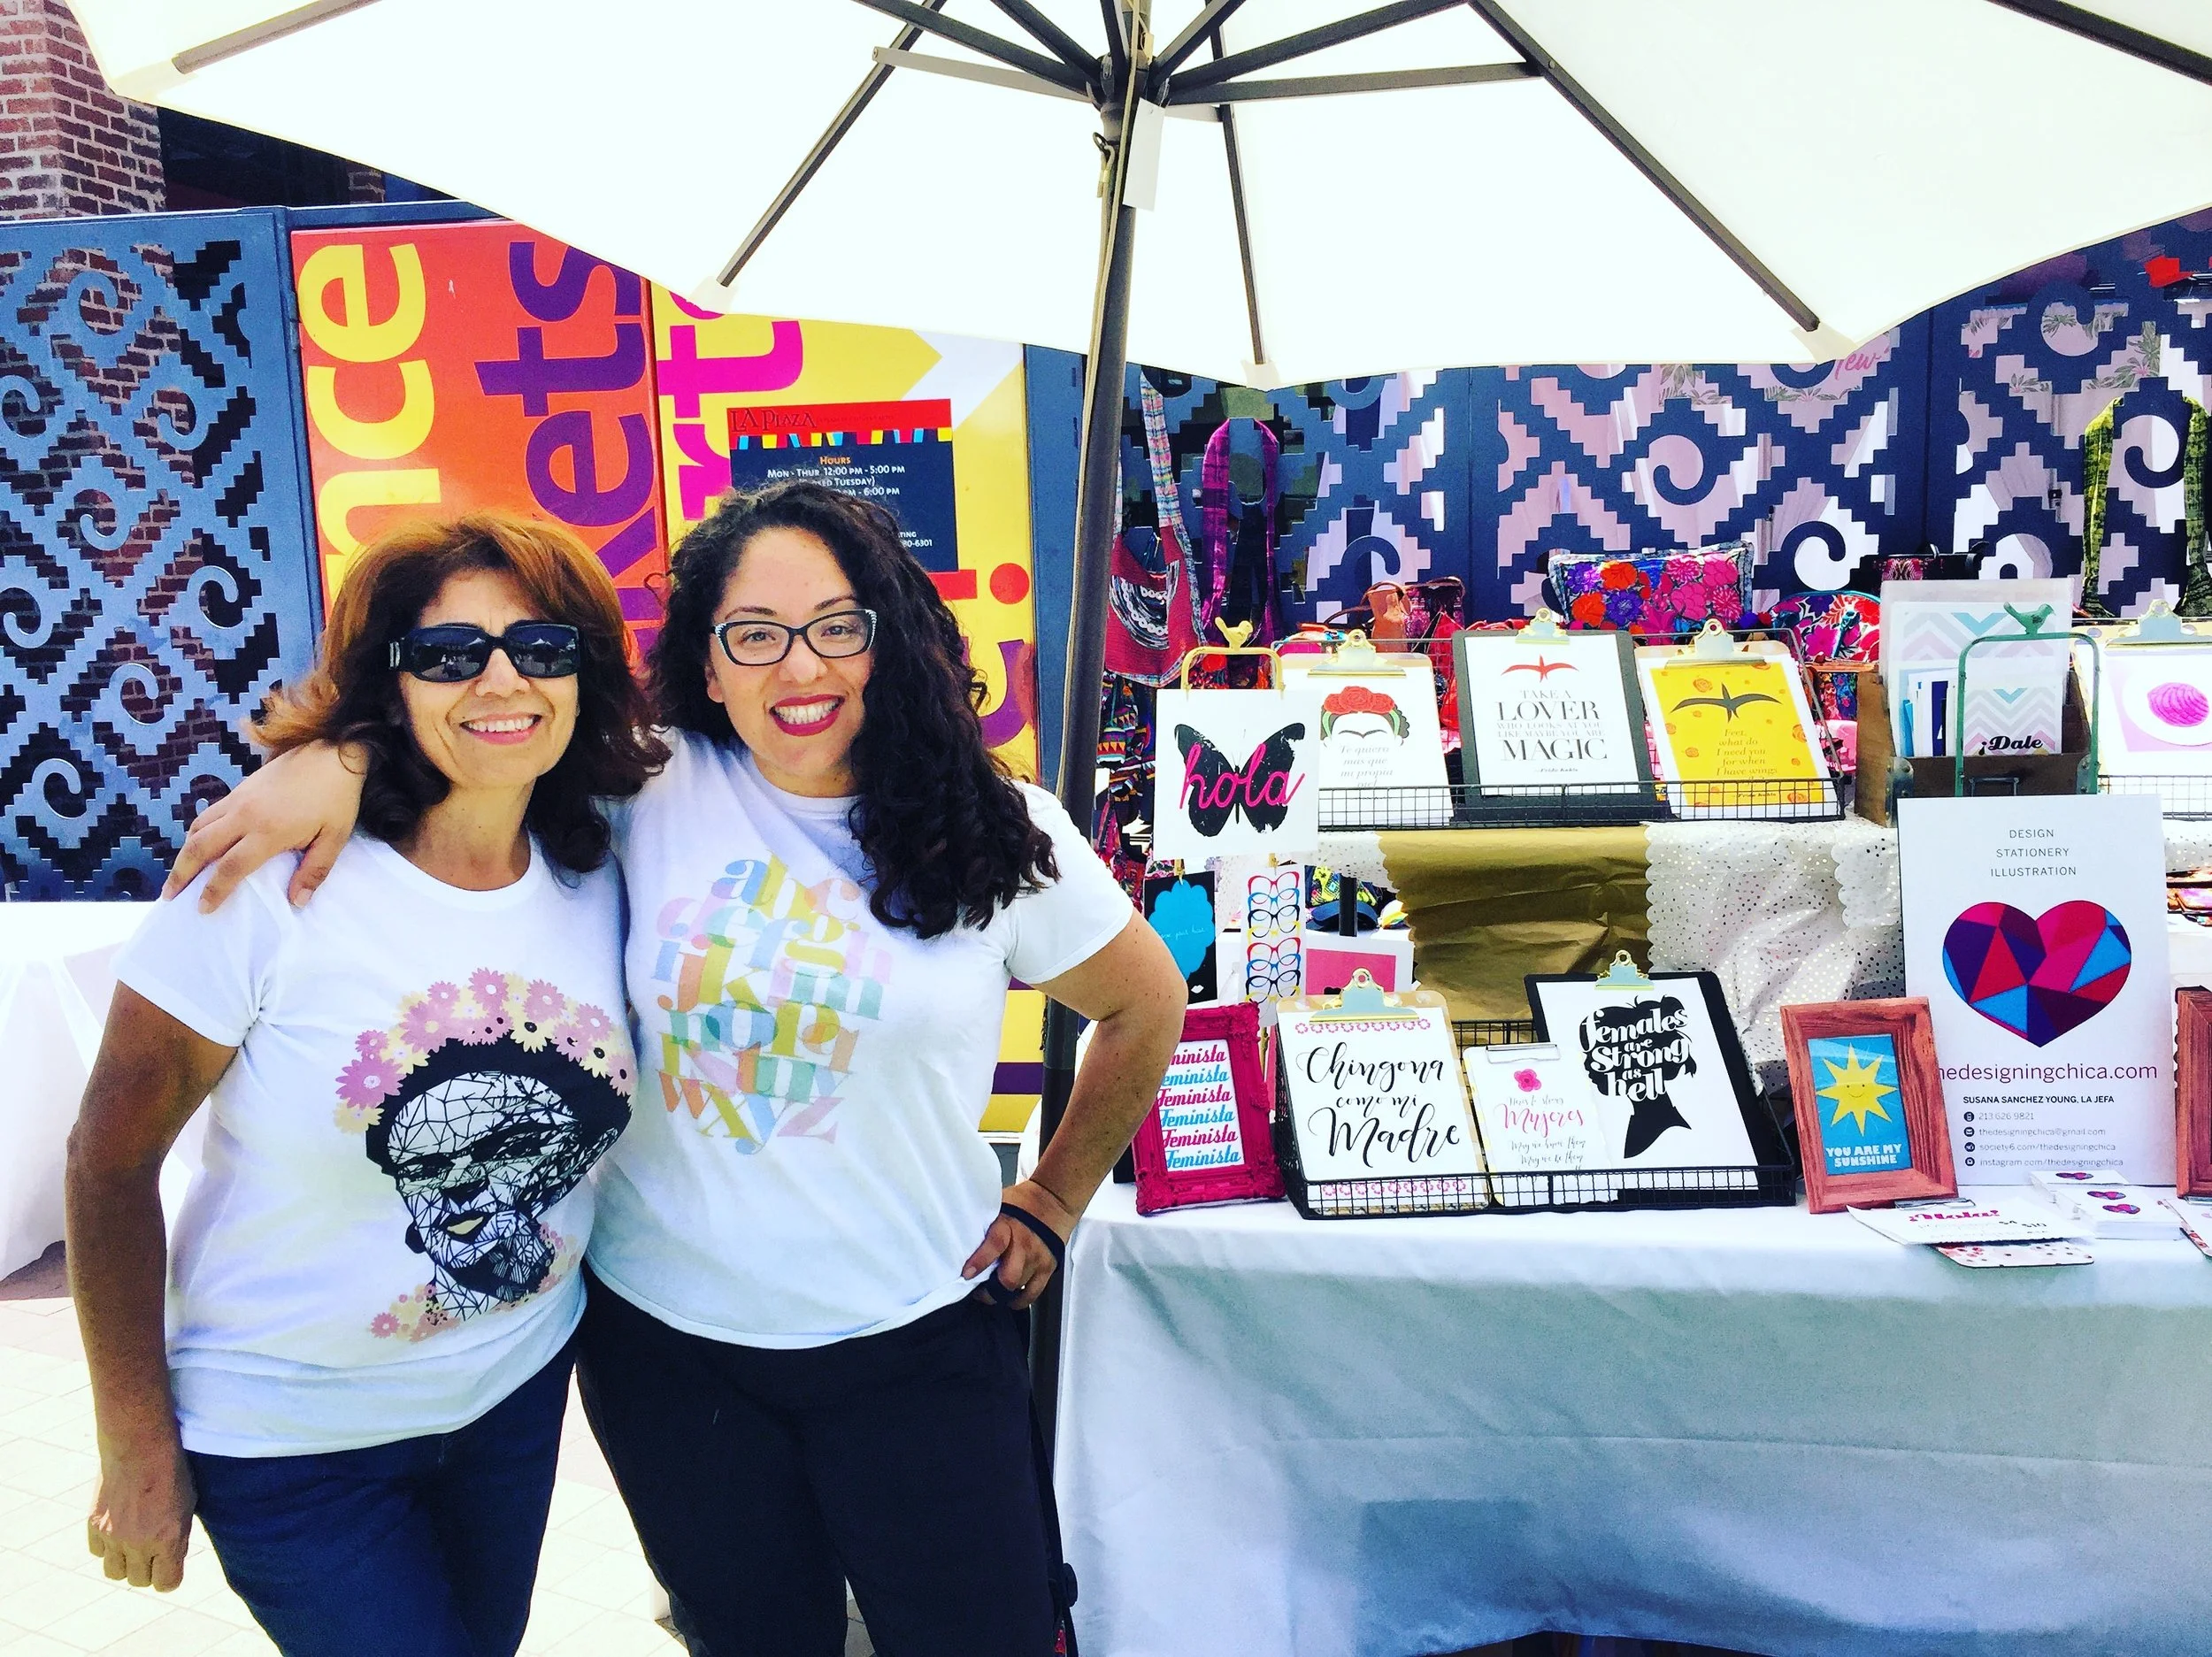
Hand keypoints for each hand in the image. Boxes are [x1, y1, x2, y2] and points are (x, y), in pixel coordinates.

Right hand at [88, 1440, 194, 1590]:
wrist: (139, 1446)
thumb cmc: (171, 1472)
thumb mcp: (188, 1505)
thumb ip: (178, 1536)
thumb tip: (169, 1559)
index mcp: (168, 1539)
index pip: (166, 1584)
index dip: (169, 1577)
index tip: (170, 1567)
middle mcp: (138, 1543)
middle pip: (139, 1581)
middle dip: (148, 1570)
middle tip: (152, 1551)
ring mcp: (113, 1536)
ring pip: (114, 1573)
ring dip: (125, 1563)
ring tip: (134, 1543)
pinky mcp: (94, 1525)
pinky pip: (97, 1553)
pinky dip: (107, 1547)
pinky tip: (117, 1529)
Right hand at [163, 741, 363, 909]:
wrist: (332, 751)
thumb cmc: (337, 797)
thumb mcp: (335, 837)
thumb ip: (314, 871)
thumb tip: (297, 902)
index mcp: (268, 831)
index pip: (231, 867)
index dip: (214, 890)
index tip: (203, 908)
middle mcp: (245, 814)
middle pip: (200, 847)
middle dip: (181, 873)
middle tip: (170, 895)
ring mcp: (239, 799)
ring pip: (198, 827)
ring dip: (184, 852)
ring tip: (178, 873)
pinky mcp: (240, 788)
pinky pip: (209, 813)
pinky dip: (197, 831)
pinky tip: (198, 843)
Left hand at [962, 1178, 1076, 1311]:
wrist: (1054, 1200)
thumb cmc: (1023, 1202)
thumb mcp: (999, 1205)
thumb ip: (984, 1221)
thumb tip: (960, 1232)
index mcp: (1008, 1225)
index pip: (995, 1245)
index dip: (980, 1261)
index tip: (967, 1273)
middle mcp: (1024, 1244)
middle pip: (1008, 1278)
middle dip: (989, 1290)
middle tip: (978, 1290)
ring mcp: (1037, 1258)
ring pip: (1018, 1287)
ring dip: (1002, 1294)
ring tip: (992, 1291)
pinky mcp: (1048, 1268)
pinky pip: (1032, 1293)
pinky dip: (1019, 1300)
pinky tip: (1010, 1297)